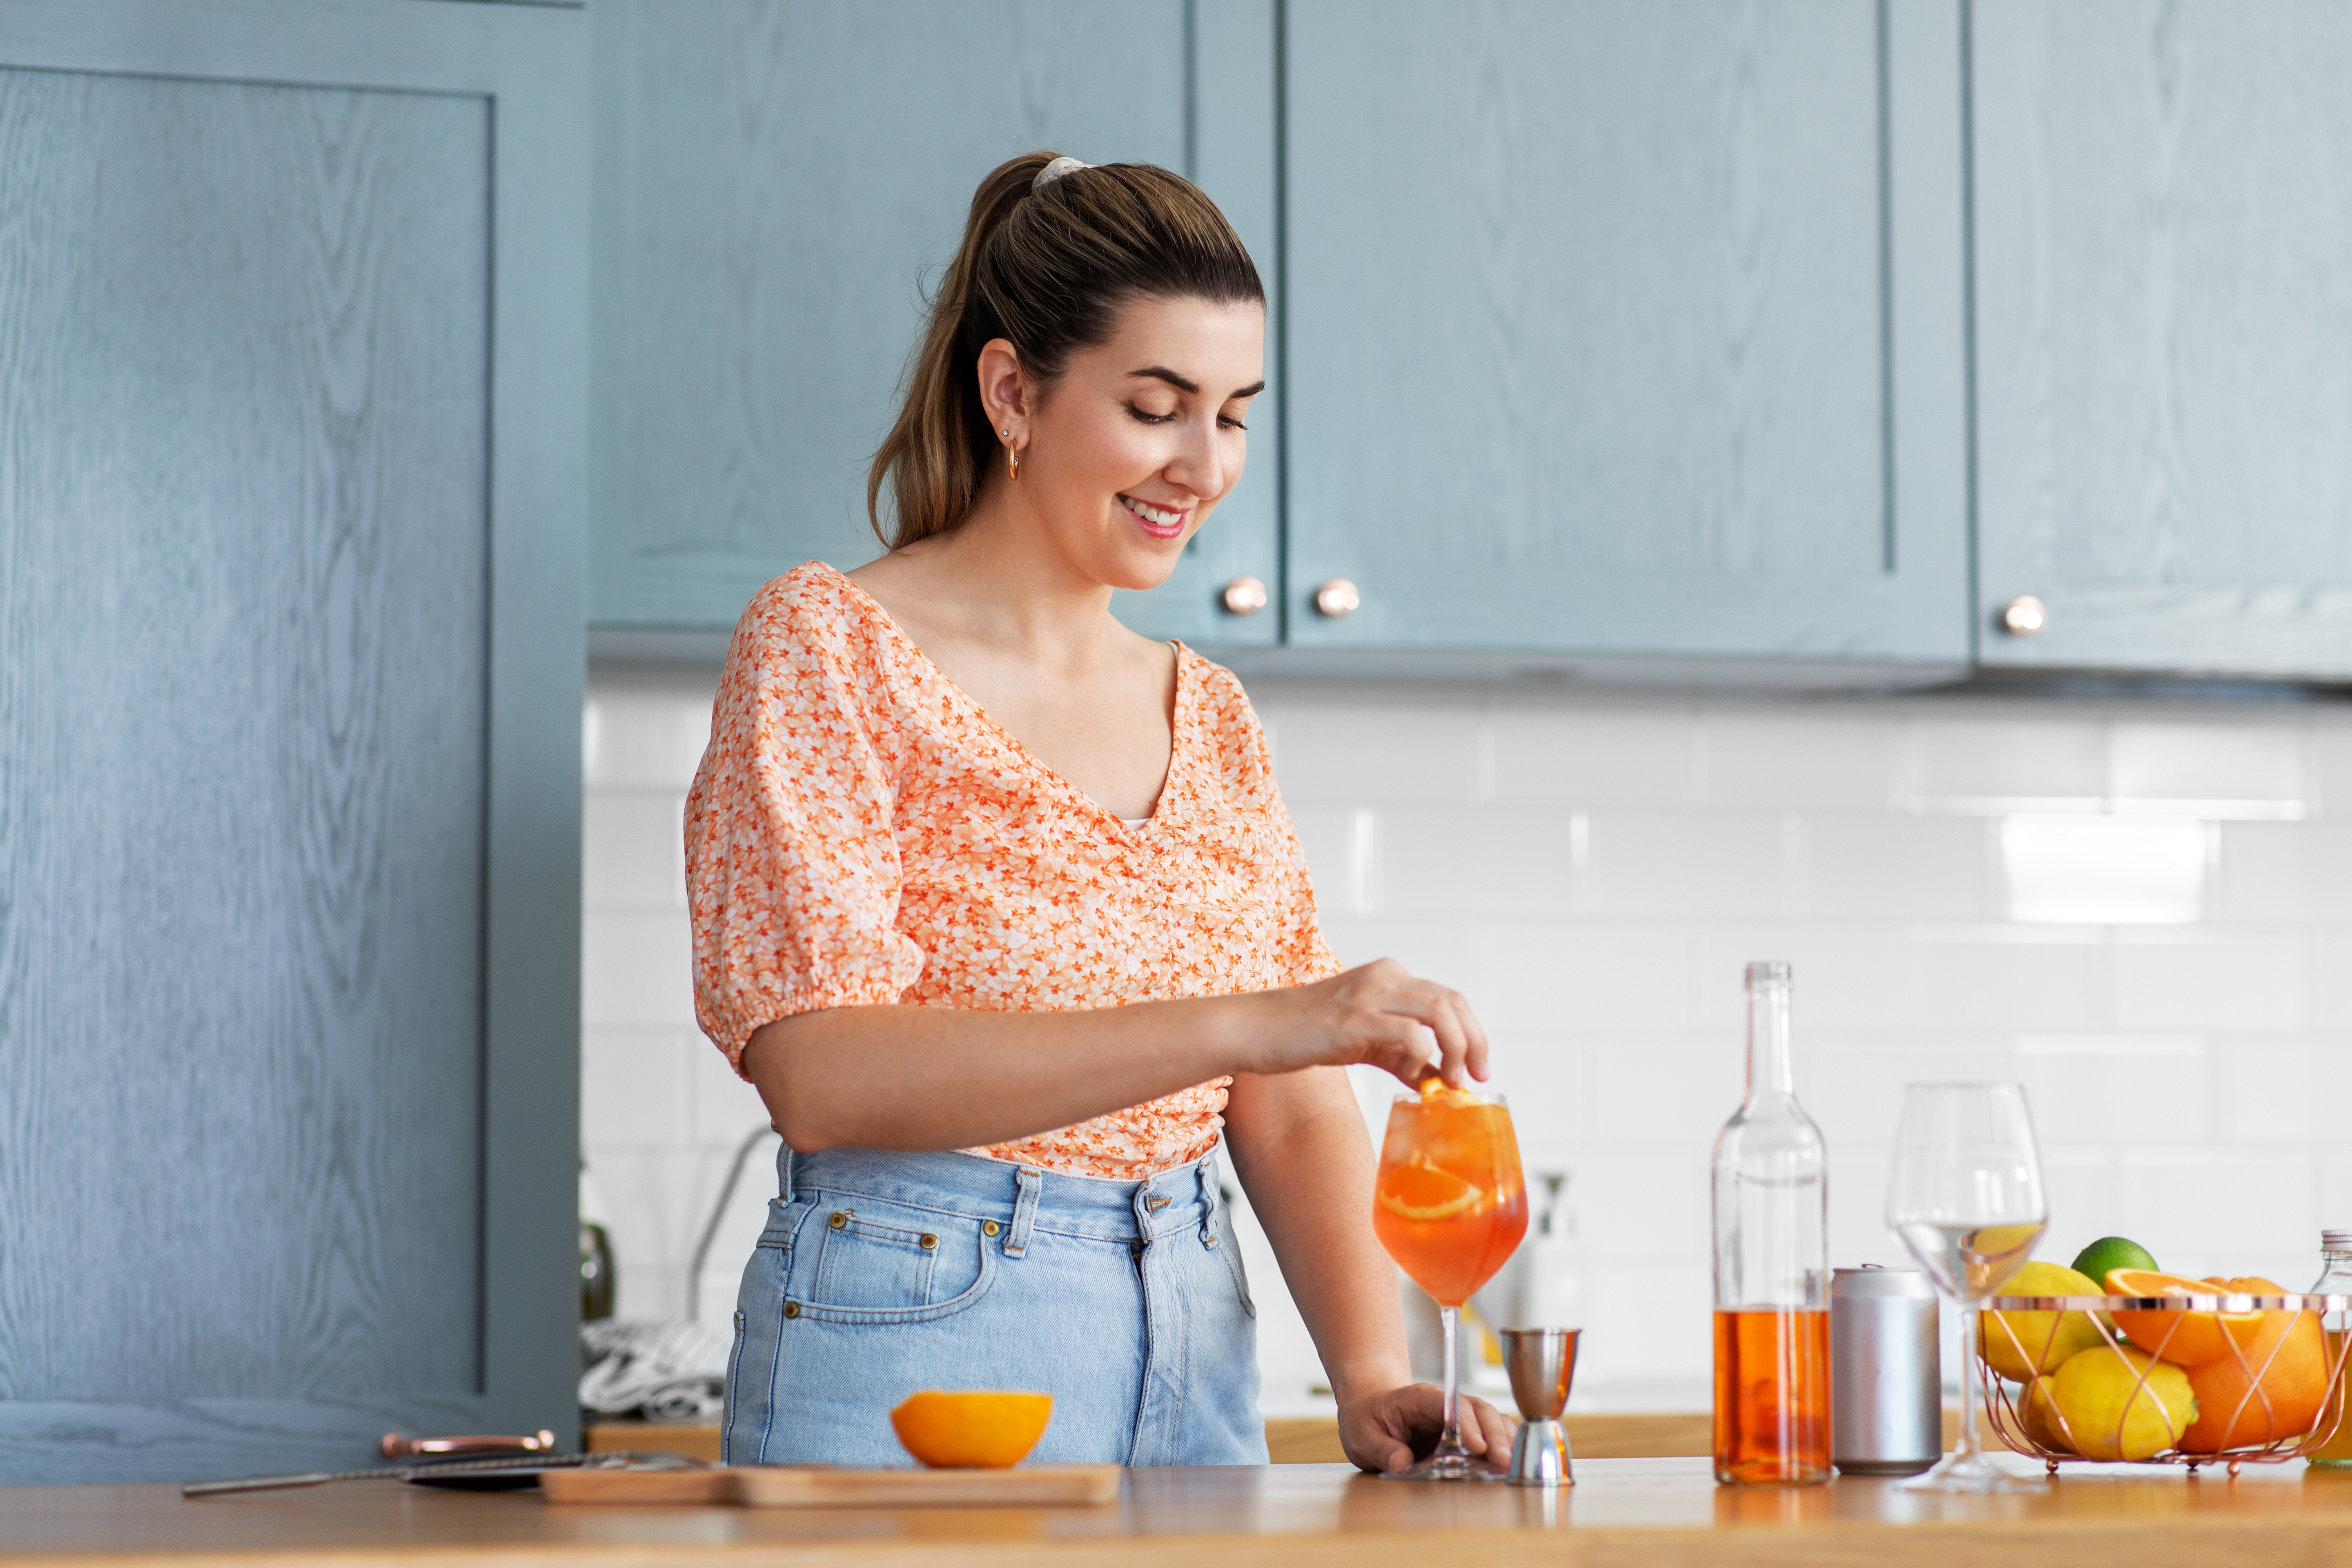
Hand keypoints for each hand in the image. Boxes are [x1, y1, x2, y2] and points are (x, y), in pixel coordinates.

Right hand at [1249, 959, 1489, 1088]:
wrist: (1258, 1029)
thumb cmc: (1308, 1034)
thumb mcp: (1365, 1042)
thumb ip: (1401, 1057)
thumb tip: (1438, 1081)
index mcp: (1389, 975)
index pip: (1450, 998)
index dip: (1473, 1034)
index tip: (1479, 1069)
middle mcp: (1384, 977)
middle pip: (1452, 1002)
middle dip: (1474, 1042)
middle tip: (1477, 1078)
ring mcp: (1368, 995)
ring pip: (1438, 1012)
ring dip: (1456, 1050)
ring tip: (1453, 1082)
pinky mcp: (1353, 1019)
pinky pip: (1407, 1033)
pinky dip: (1421, 1056)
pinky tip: (1413, 1076)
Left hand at [1336, 1382, 1517, 1473]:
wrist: (1370, 1408)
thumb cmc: (1366, 1418)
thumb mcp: (1362, 1435)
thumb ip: (1381, 1449)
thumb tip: (1402, 1463)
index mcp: (1419, 1398)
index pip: (1448, 1405)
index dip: (1466, 1424)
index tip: (1478, 1447)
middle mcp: (1444, 1404)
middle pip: (1478, 1410)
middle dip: (1493, 1435)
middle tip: (1503, 1462)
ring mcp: (1457, 1418)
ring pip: (1489, 1420)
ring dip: (1503, 1440)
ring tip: (1511, 1466)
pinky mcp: (1462, 1434)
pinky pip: (1488, 1434)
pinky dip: (1501, 1446)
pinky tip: (1509, 1464)